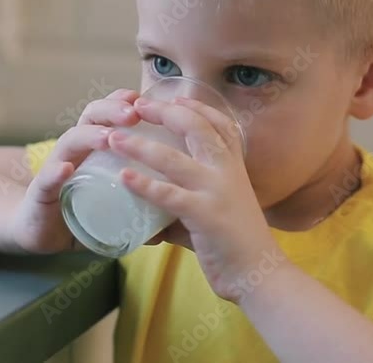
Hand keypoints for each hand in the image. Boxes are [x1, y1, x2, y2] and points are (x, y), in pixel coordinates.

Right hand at [10, 88, 140, 252]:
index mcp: (93, 148)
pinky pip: (46, 181)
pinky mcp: (40, 194)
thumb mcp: (114, 199)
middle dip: (111, 110)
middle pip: (90, 118)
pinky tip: (66, 170)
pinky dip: (55, 174)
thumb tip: (175, 214)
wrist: (41, 232)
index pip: (108, 115)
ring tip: (107, 137)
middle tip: (133, 112)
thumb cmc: (82, 209)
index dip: (123, 102)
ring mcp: (54, 169)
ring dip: (89, 136)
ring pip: (69, 142)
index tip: (144, 98)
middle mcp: (74, 151)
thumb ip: (140, 199)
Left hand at [107, 95, 284, 301]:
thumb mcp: (217, 211)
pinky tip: (124, 177)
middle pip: (195, 128)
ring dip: (139, 146)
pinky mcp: (205, 215)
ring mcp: (216, 191)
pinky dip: (144, 185)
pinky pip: (169, 195)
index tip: (173, 97)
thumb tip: (151, 222)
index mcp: (233, 166)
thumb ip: (184, 210)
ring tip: (113, 139)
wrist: (260, 274)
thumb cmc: (236, 244)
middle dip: (164, 112)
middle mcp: (227, 171)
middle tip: (138, 106)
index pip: (219, 123)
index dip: (195, 107)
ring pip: (173, 159)